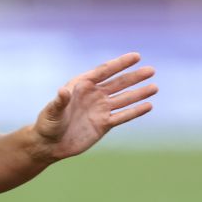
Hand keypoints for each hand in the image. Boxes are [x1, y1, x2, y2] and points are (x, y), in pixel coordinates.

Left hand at [31, 52, 157, 161]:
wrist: (49, 144)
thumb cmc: (47, 124)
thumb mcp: (51, 112)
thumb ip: (59, 101)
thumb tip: (63, 91)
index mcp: (81, 85)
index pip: (104, 71)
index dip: (120, 63)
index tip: (136, 56)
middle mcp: (93, 95)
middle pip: (118, 83)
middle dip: (134, 76)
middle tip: (151, 70)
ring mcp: (100, 109)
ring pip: (124, 99)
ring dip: (139, 93)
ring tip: (155, 87)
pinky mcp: (104, 124)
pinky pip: (123, 116)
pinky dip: (135, 111)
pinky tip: (148, 105)